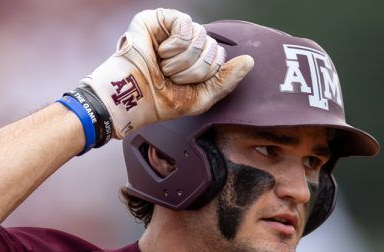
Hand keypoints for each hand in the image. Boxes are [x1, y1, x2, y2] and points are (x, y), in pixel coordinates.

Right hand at [83, 8, 253, 137]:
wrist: (133, 97)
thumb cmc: (162, 101)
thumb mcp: (202, 97)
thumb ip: (227, 81)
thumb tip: (250, 62)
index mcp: (198, 58)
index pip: (220, 58)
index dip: (205, 75)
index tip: (185, 85)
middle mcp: (189, 41)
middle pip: (212, 48)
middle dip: (193, 70)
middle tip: (171, 77)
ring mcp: (175, 28)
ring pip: (200, 38)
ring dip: (181, 61)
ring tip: (164, 67)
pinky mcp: (162, 18)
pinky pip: (186, 26)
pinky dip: (174, 46)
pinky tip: (160, 52)